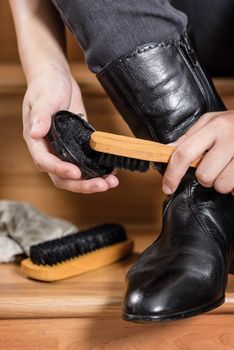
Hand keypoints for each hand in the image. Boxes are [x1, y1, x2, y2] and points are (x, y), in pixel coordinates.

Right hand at [23, 65, 118, 192]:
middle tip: (102, 184)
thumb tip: (35, 133)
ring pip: (75, 173)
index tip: (76, 172)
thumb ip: (40, 116)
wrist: (57, 77)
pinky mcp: (77, 144)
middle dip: (81, 184)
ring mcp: (64, 148)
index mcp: (37, 140)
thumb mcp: (43, 98)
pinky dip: (97, 168)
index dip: (60, 169)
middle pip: (61, 176)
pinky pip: (86, 161)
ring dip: (92, 180)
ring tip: (111, 182)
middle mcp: (50, 149)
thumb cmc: (46, 85)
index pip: (45, 161)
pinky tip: (111, 170)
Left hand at [162, 110, 233, 194]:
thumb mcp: (212, 121)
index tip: (167, 188)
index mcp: (215, 126)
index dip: (172, 174)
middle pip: (204, 175)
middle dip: (206, 177)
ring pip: (222, 186)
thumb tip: (168, 150)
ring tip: (229, 169)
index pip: (184, 153)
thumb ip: (190, 137)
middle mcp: (230, 138)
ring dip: (222, 183)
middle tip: (215, 166)